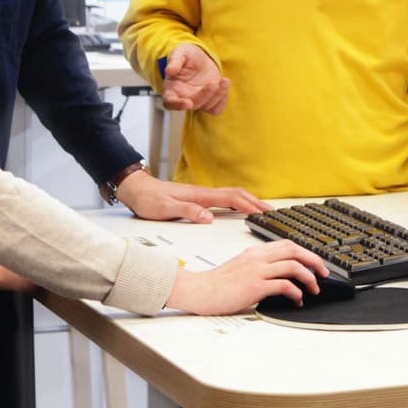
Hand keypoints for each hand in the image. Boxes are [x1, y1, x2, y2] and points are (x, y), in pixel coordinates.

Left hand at [117, 168, 269, 223]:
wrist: (136, 189)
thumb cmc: (148, 199)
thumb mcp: (166, 209)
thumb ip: (188, 212)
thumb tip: (209, 218)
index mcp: (200, 196)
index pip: (232, 199)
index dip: (249, 206)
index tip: (264, 213)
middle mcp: (203, 193)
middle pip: (237, 195)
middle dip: (255, 202)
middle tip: (271, 212)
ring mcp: (201, 195)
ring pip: (231, 196)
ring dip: (248, 201)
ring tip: (261, 210)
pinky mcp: (197, 199)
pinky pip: (223, 199)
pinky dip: (237, 203)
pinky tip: (238, 209)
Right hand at [162, 42, 229, 113]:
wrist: (201, 58)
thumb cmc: (187, 56)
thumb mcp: (180, 53)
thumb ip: (174, 61)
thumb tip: (169, 70)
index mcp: (172, 88)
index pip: (170, 102)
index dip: (177, 105)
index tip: (188, 103)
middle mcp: (184, 97)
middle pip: (193, 105)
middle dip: (205, 95)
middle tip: (213, 83)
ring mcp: (198, 101)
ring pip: (207, 107)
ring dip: (217, 96)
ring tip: (224, 81)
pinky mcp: (209, 101)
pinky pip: (216, 109)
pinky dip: (223, 100)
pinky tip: (224, 85)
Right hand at [165, 239, 329, 314]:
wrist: (198, 291)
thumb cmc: (217, 283)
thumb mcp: (240, 267)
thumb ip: (259, 266)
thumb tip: (280, 276)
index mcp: (255, 251)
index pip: (287, 244)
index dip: (306, 252)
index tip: (316, 263)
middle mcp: (258, 257)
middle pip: (295, 250)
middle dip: (315, 261)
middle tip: (324, 273)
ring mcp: (257, 270)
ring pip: (293, 266)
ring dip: (309, 278)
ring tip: (314, 289)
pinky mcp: (255, 286)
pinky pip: (284, 285)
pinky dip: (296, 292)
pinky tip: (297, 300)